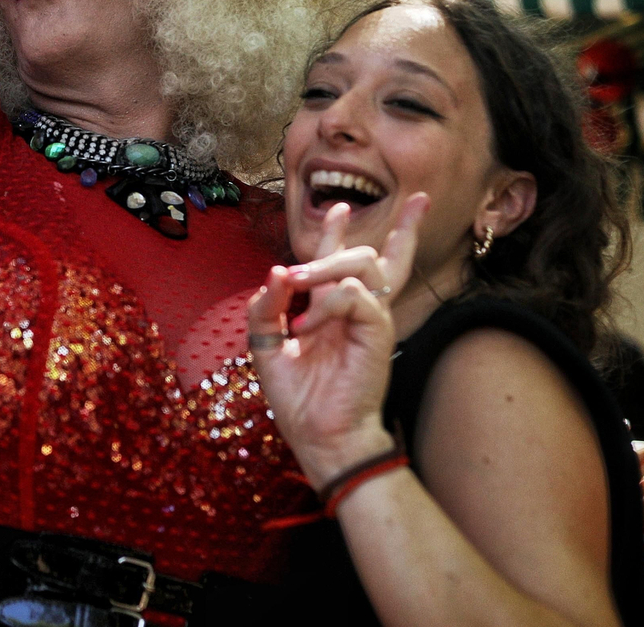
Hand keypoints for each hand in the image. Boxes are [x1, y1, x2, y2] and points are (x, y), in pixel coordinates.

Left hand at [246, 195, 426, 485]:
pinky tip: (306, 328)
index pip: (341, 262)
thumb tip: (276, 271)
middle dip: (350, 232)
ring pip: (363, 262)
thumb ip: (266, 307)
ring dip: (325, 263)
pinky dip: (325, 305)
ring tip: (296, 282)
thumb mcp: (267, 345)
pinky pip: (354, 294)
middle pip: (372, 254)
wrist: (318, 435)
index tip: (341, 206)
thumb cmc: (298, 398)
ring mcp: (370, 318)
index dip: (340, 232)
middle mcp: (356, 310)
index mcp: (332, 310)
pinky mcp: (377, 330)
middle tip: (330, 220)